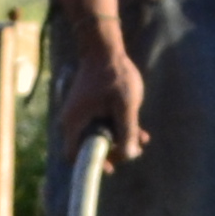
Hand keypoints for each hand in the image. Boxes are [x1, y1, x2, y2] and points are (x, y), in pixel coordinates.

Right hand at [49, 28, 146, 164]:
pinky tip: (139, 130)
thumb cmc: (114, 75)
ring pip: (98, 136)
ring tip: (141, 140)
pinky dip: (117, 128)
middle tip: (132, 151)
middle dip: (112, 152)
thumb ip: (128, 131)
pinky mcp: (88, 107)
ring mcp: (80, 114)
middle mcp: (73, 121)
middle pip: (88, 148)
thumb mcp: (126, 105)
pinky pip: (100, 125)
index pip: (74, 156)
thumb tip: (130, 155)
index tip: (112, 166)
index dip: (92, 164)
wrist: (104, 48)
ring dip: (118, 140)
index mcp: (75, 122)